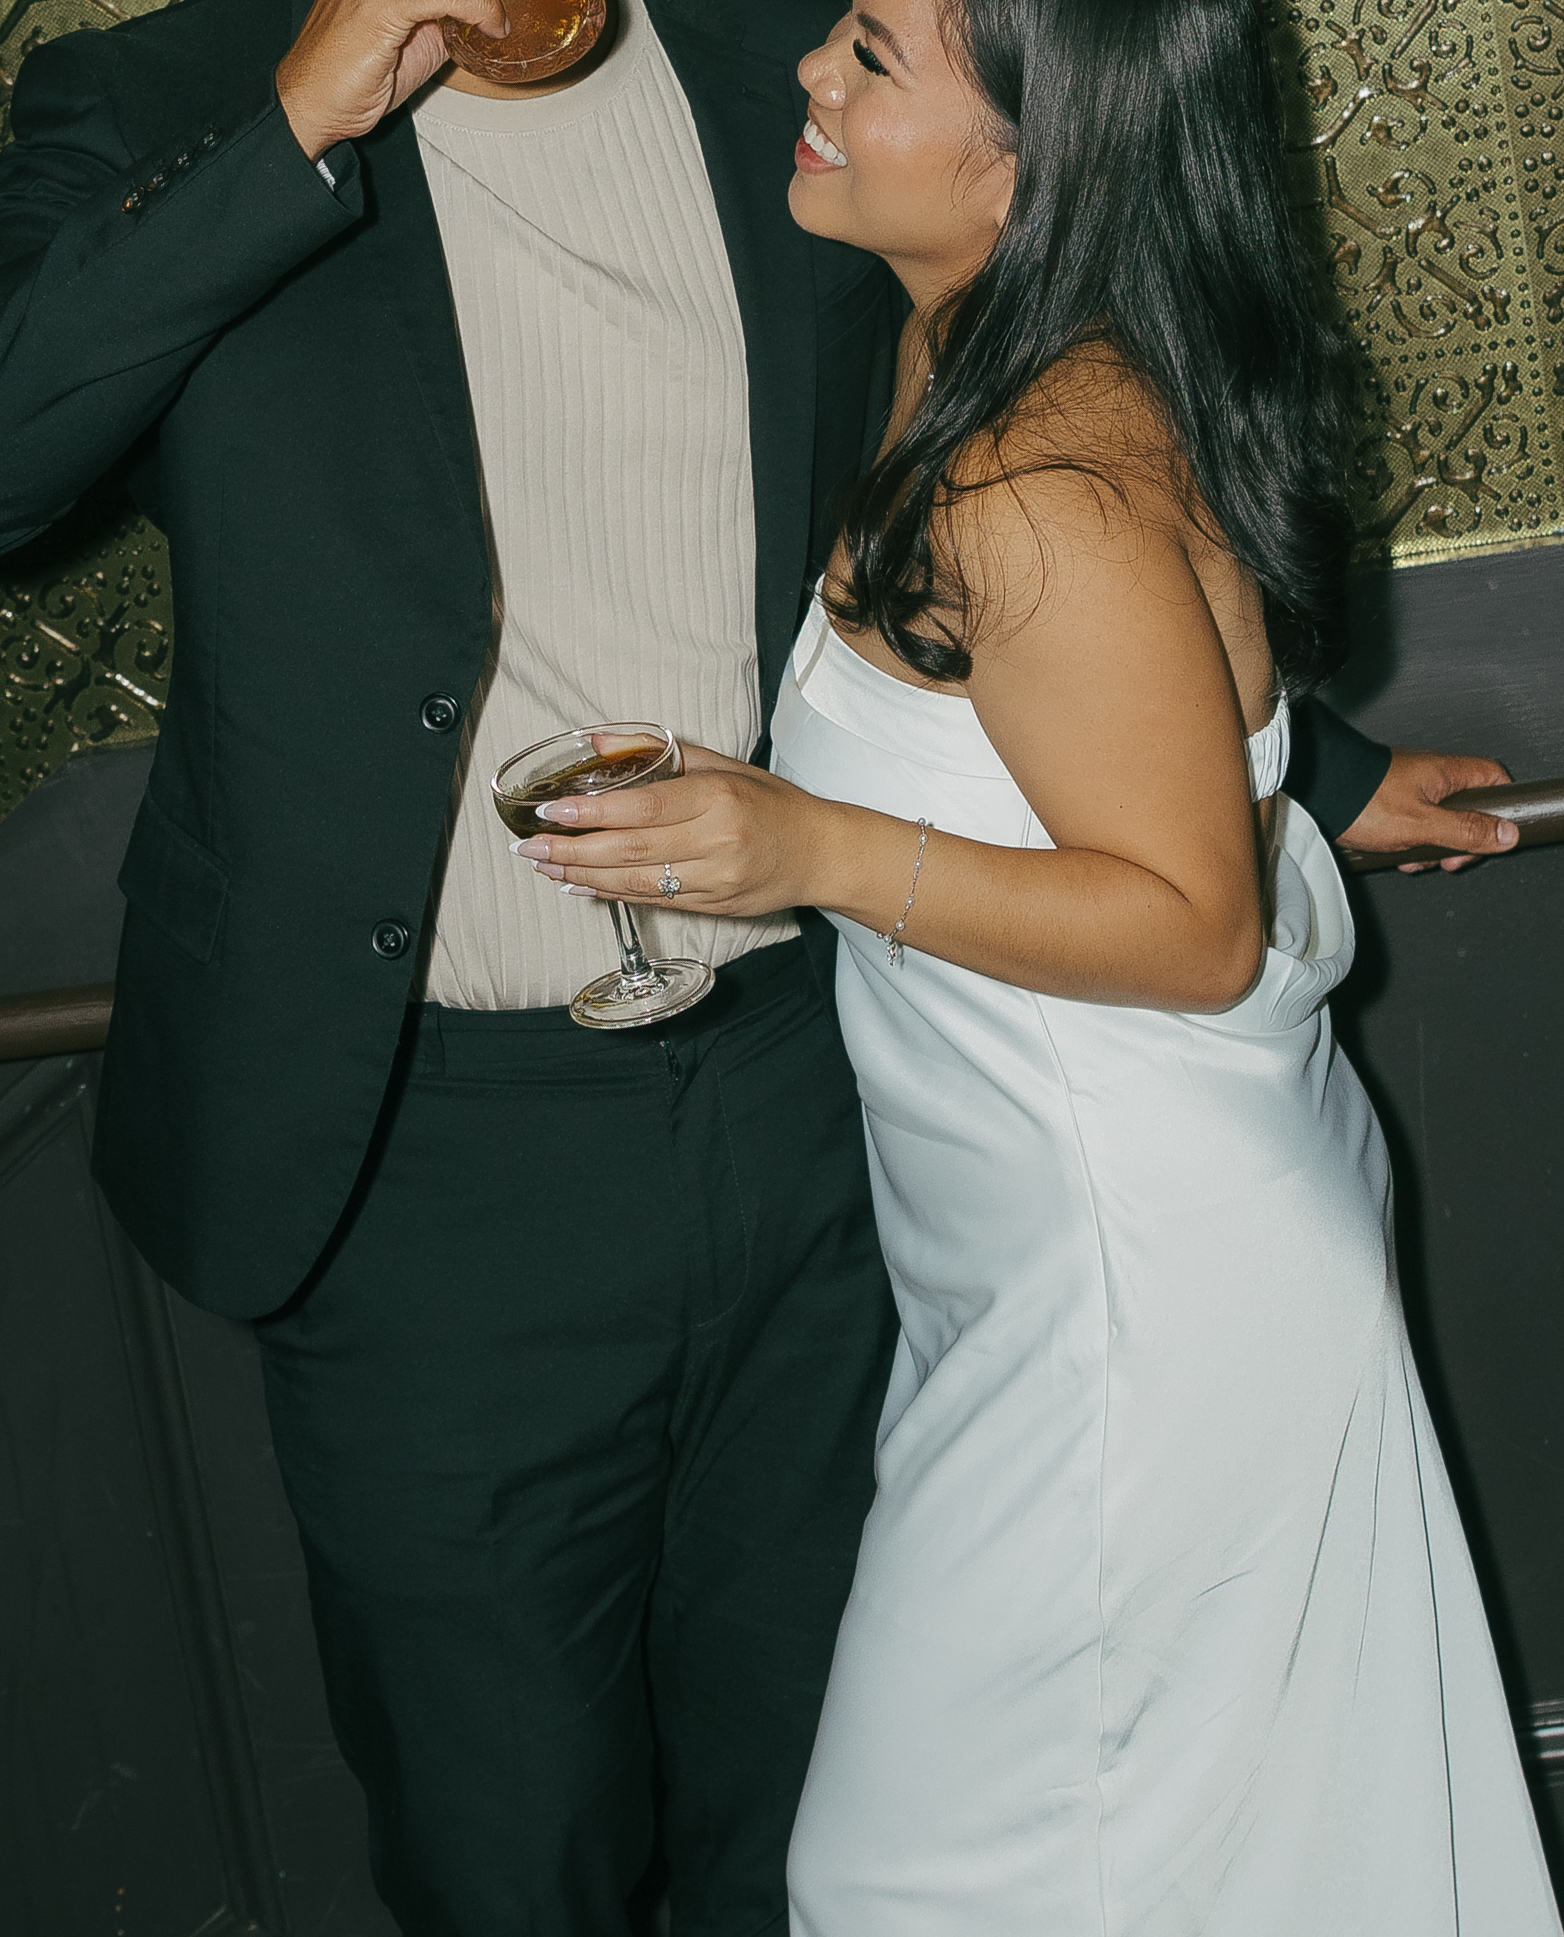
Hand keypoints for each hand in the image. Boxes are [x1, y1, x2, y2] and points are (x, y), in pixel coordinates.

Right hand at [276, 0, 506, 161]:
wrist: (311, 105)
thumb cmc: (349, 80)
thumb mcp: (410, 44)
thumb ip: (439, 24)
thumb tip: (475, 22)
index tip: (495, 11)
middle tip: (498, 13)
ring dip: (481, 0)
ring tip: (498, 19)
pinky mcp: (379, 7)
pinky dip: (475, 7)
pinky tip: (491, 25)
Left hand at [507, 743, 831, 916]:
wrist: (820, 853)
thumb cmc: (770, 803)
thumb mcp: (722, 765)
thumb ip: (659, 754)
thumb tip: (597, 743)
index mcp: (718, 799)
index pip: (644, 808)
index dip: (594, 811)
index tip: (552, 809)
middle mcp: (717, 843)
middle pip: (631, 851)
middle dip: (573, 849)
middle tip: (528, 846)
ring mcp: (715, 881)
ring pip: (636, 883)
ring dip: (583, 875)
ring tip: (544, 865)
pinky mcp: (714, 907)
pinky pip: (653, 902)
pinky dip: (611, 894)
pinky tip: (580, 884)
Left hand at [1336, 747, 1518, 872]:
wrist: (1315, 794)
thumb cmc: (1363, 799)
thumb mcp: (1422, 824)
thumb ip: (1466, 830)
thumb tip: (1506, 834)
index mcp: (1447, 772)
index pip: (1495, 780)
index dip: (1499, 810)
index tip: (1490, 835)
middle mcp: (1431, 776)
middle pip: (1467, 810)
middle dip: (1458, 840)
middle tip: (1445, 857)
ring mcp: (1410, 790)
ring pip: (1438, 823)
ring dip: (1428, 847)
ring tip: (1410, 856)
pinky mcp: (1389, 804)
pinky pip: (1412, 827)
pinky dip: (1406, 844)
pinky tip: (1394, 855)